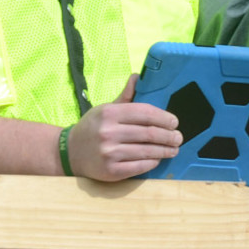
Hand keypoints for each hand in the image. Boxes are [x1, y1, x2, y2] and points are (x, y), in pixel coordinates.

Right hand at [66, 75, 181, 181]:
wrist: (70, 152)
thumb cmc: (92, 128)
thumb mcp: (105, 109)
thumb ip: (124, 97)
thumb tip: (137, 77)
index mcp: (109, 113)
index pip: (144, 112)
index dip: (163, 117)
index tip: (174, 122)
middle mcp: (109, 132)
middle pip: (149, 133)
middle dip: (169, 136)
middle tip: (178, 137)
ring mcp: (110, 153)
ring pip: (147, 151)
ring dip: (165, 150)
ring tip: (174, 149)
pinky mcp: (111, 171)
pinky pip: (139, 166)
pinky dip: (152, 162)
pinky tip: (158, 159)